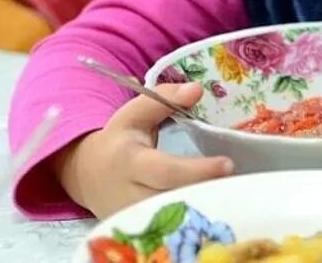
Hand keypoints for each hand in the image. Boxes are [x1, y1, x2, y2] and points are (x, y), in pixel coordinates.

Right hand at [53, 83, 233, 218]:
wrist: (87, 175)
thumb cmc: (119, 140)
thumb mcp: (134, 113)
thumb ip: (164, 98)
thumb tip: (197, 89)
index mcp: (130, 162)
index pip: (167, 171)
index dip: (198, 170)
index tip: (228, 163)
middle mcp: (131, 195)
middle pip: (175, 199)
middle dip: (207, 191)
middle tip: (235, 179)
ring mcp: (135, 218)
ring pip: (175, 218)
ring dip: (204, 205)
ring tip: (229, 190)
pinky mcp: (140, 231)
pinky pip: (171, 228)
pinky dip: (192, 216)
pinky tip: (212, 203)